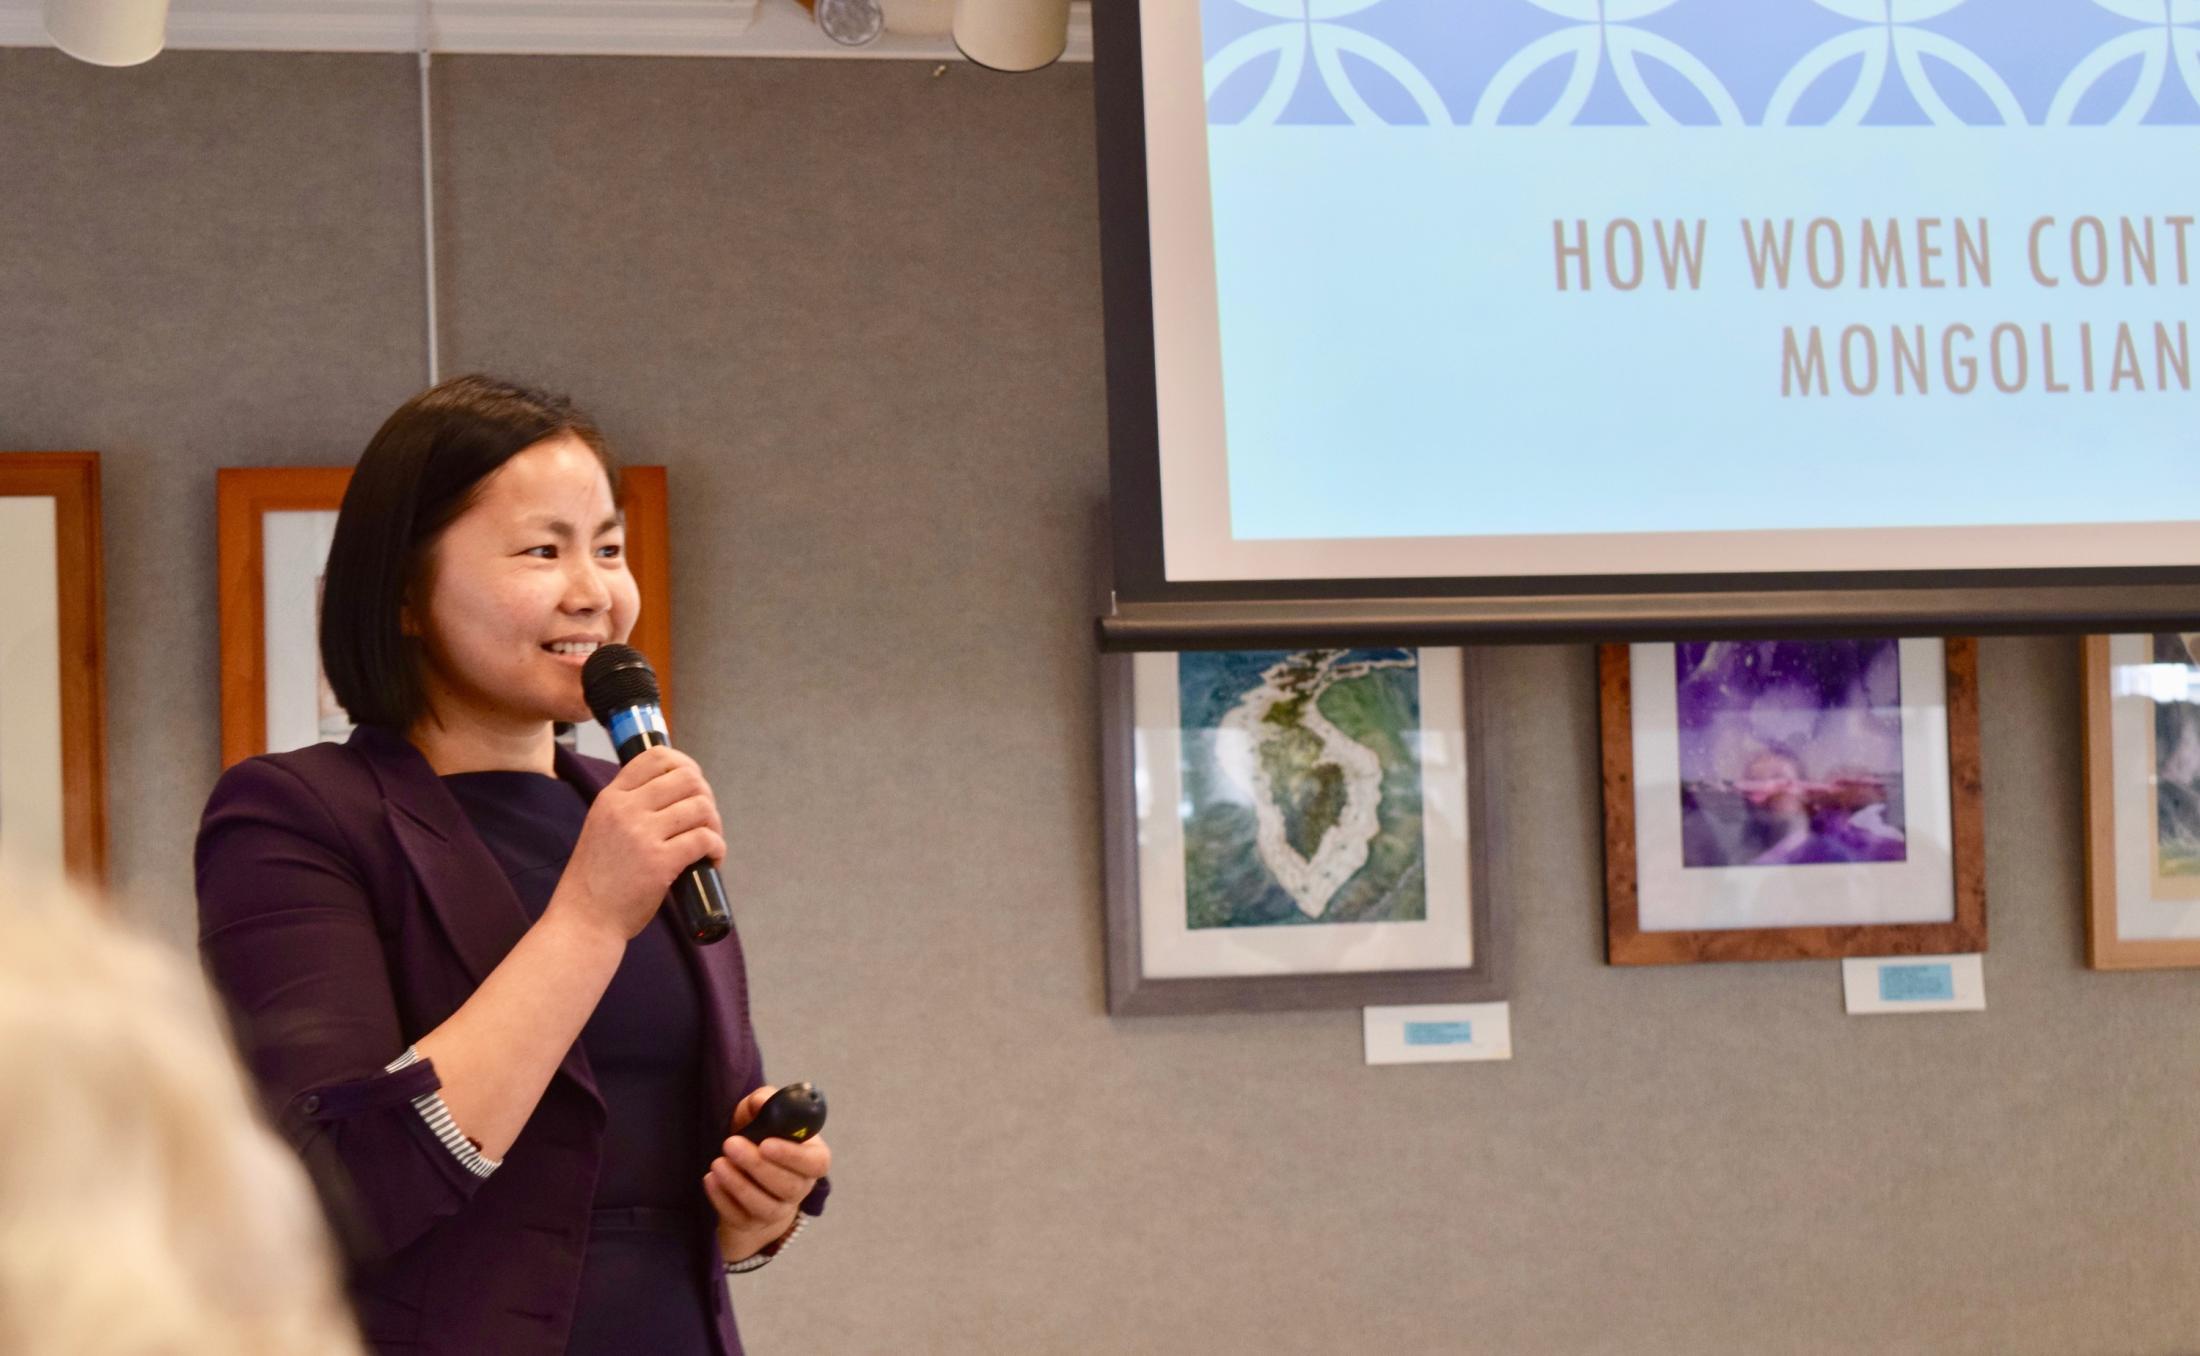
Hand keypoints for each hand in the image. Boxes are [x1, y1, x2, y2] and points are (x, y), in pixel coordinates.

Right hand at [548, 746, 724, 942]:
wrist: (584, 920)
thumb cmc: (596, 879)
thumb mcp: (601, 827)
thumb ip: (628, 808)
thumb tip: (672, 793)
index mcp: (611, 797)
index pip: (656, 756)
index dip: (684, 765)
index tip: (693, 786)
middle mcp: (626, 809)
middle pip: (687, 778)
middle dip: (706, 796)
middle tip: (704, 820)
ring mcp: (642, 834)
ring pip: (701, 807)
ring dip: (715, 824)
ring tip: (710, 842)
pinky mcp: (660, 862)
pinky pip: (705, 839)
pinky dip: (717, 848)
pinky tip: (712, 859)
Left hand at [705, 1085, 831, 1263]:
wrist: (744, 1165)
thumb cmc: (760, 1133)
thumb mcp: (762, 1111)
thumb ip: (765, 1101)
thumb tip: (762, 1101)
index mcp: (812, 1158)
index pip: (816, 1164)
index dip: (793, 1156)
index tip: (766, 1143)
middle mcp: (800, 1188)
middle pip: (788, 1187)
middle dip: (757, 1166)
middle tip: (731, 1144)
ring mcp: (778, 1210)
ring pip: (764, 1206)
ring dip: (739, 1184)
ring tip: (718, 1162)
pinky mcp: (752, 1223)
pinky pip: (739, 1217)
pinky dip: (723, 1199)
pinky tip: (711, 1179)